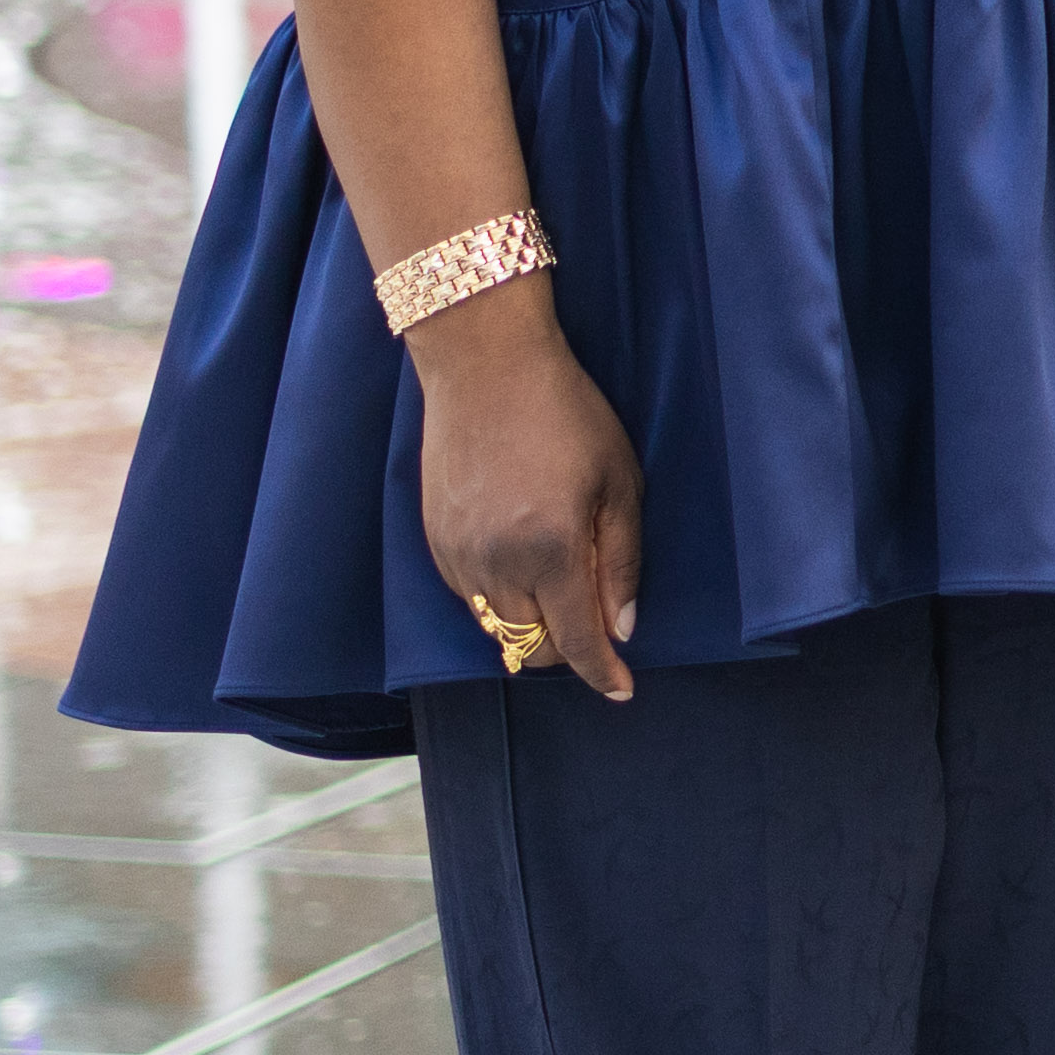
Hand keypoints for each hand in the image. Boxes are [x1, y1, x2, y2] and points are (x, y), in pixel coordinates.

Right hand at [412, 300, 647, 701]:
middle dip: (570, 647)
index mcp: (550, 551)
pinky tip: (524, 565)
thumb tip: (622, 628)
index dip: (602, 673)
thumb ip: (621, 562)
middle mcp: (495, 564)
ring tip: (563, 591)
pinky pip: (471, 598)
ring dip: (533, 626)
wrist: (484, 365)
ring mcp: (456, 555)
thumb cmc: (566, 413)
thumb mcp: (619, 482)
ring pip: (498, 627)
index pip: (575, 641)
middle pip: (532, 646)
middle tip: (598, 621)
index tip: (622, 689)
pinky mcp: (433, 540)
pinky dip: (501, 599)